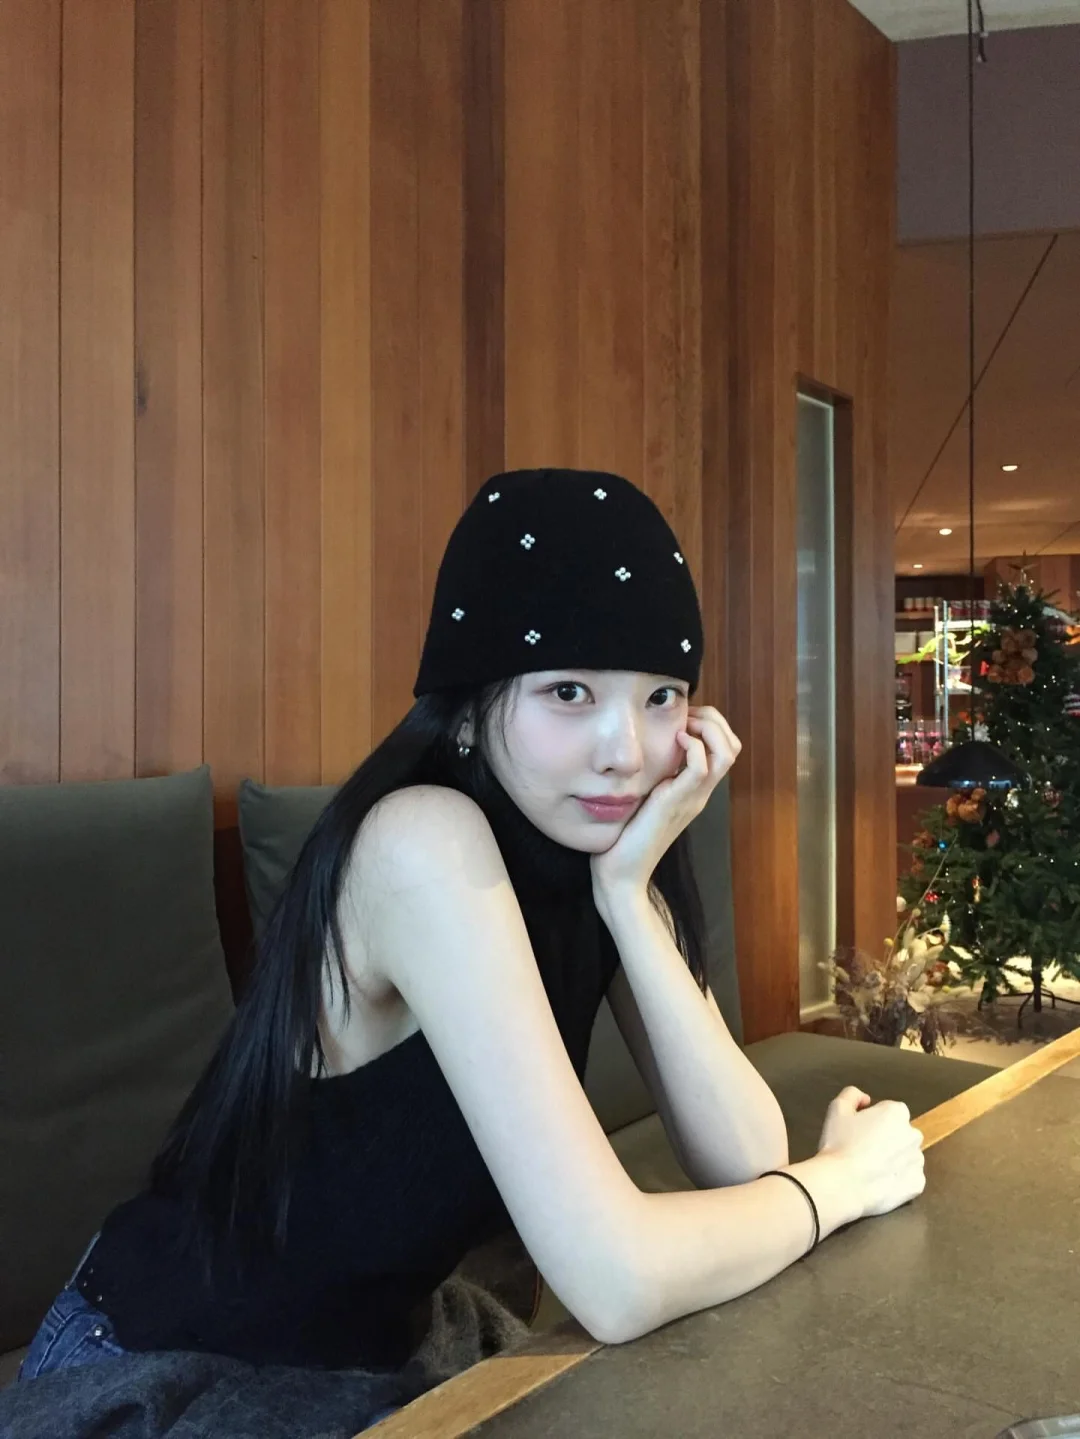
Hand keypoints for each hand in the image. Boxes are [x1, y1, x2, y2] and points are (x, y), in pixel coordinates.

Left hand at [590, 706, 740, 900]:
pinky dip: (693, 746)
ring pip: (725, 753)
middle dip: (714, 720)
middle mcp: (699, 793)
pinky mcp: (676, 802)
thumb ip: (651, 776)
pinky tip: (674, 741)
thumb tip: (642, 750)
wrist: (622, 872)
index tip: (684, 717)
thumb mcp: (643, 796)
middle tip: (686, 717)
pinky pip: (700, 767)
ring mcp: (692, 798)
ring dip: (708, 729)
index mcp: (694, 790)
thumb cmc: (626, 835)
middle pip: (732, 746)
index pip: (725, 748)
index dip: (711, 724)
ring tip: (683, 727)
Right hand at [816, 1086, 925, 1221]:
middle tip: (863, 1149)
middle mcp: (913, 1134)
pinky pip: (909, 1178)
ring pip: (905, 1156)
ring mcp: (917, 1161)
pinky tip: (879, 1181)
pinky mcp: (917, 1184)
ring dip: (893, 1159)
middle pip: (899, 1133)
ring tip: (870, 1168)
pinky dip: (897, 1179)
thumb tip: (865, 1099)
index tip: (858, 1131)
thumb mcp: (837, 1109)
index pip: (887, 1111)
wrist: (842, 1184)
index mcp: (897, 1113)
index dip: (871, 1120)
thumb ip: (852, 1095)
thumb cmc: (839, 1144)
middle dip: (886, 1138)